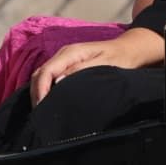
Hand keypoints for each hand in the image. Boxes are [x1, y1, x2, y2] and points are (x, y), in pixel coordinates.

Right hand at [30, 30, 163, 104]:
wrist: (129, 49)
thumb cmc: (120, 58)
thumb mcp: (104, 65)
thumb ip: (80, 71)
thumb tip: (58, 81)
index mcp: (71, 53)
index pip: (46, 71)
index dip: (40, 89)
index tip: (42, 108)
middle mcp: (64, 54)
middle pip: (39, 73)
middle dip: (36, 93)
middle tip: (39, 115)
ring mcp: (64, 59)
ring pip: (42, 75)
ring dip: (38, 91)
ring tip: (42, 111)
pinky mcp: (67, 65)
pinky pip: (49, 76)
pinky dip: (44, 88)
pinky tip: (48, 101)